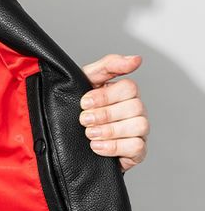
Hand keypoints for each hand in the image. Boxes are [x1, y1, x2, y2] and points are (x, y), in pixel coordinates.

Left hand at [78, 54, 148, 173]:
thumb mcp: (87, 82)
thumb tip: (136, 59)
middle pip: (135, 107)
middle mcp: (135, 110)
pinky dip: (114, 146)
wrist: (71, 140)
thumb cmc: (82, 109)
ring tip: (90, 134)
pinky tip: (96, 146)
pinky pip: (136, 147)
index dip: (105, 96)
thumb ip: (108, 66)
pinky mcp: (136, 151)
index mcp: (125, 93)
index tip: (84, 103)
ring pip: (139, 125)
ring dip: (110, 130)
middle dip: (104, 114)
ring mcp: (138, 131)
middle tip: (84, 120)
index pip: (129, 87)